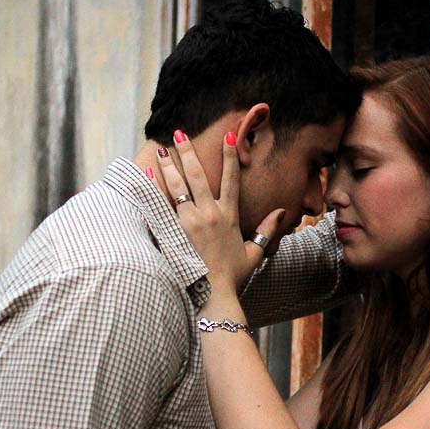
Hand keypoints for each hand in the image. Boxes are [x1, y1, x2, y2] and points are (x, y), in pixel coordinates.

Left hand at [156, 131, 284, 291]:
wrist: (214, 294)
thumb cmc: (233, 276)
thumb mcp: (254, 252)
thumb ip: (267, 229)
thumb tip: (283, 212)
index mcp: (229, 215)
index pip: (232, 178)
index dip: (231, 156)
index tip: (229, 136)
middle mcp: (210, 213)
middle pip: (197, 175)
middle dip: (188, 151)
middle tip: (179, 134)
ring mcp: (191, 222)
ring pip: (178, 187)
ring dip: (168, 166)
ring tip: (160, 151)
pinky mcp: (175, 232)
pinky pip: (162, 206)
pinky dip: (154, 190)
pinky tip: (146, 176)